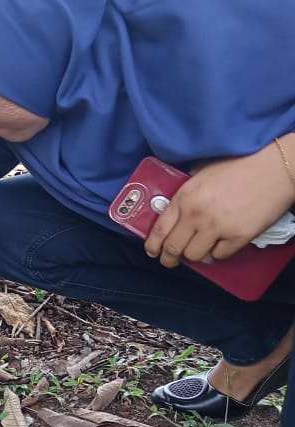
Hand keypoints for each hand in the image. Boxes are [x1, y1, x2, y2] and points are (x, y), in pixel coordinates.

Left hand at [145, 137, 294, 267]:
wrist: (275, 169)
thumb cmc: (238, 166)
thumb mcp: (201, 172)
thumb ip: (186, 191)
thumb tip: (176, 207)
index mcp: (184, 197)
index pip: (160, 228)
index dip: (152, 245)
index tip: (151, 251)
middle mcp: (197, 215)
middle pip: (173, 248)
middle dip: (169, 258)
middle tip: (170, 261)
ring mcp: (218, 227)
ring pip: (195, 256)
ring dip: (195, 255)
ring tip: (199, 250)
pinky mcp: (239, 236)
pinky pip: (220, 256)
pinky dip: (217, 253)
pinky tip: (219, 245)